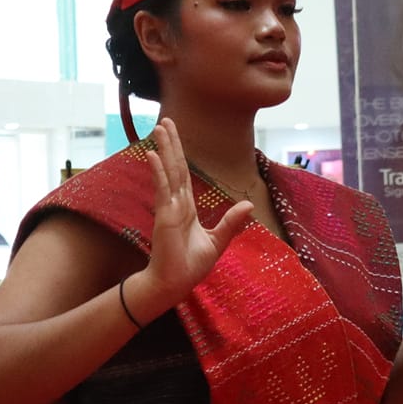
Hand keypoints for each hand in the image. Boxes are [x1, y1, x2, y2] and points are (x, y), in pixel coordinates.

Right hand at [137, 118, 255, 311]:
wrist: (175, 284)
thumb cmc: (190, 266)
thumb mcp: (218, 241)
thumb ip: (231, 223)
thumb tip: (249, 206)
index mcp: (186, 208)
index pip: (182, 174)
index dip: (179, 153)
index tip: (173, 134)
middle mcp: (175, 204)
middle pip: (174, 167)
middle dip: (170, 143)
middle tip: (165, 120)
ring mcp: (168, 209)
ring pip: (168, 173)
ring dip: (163, 150)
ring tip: (158, 128)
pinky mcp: (164, 217)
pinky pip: (162, 190)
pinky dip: (159, 172)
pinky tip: (153, 155)